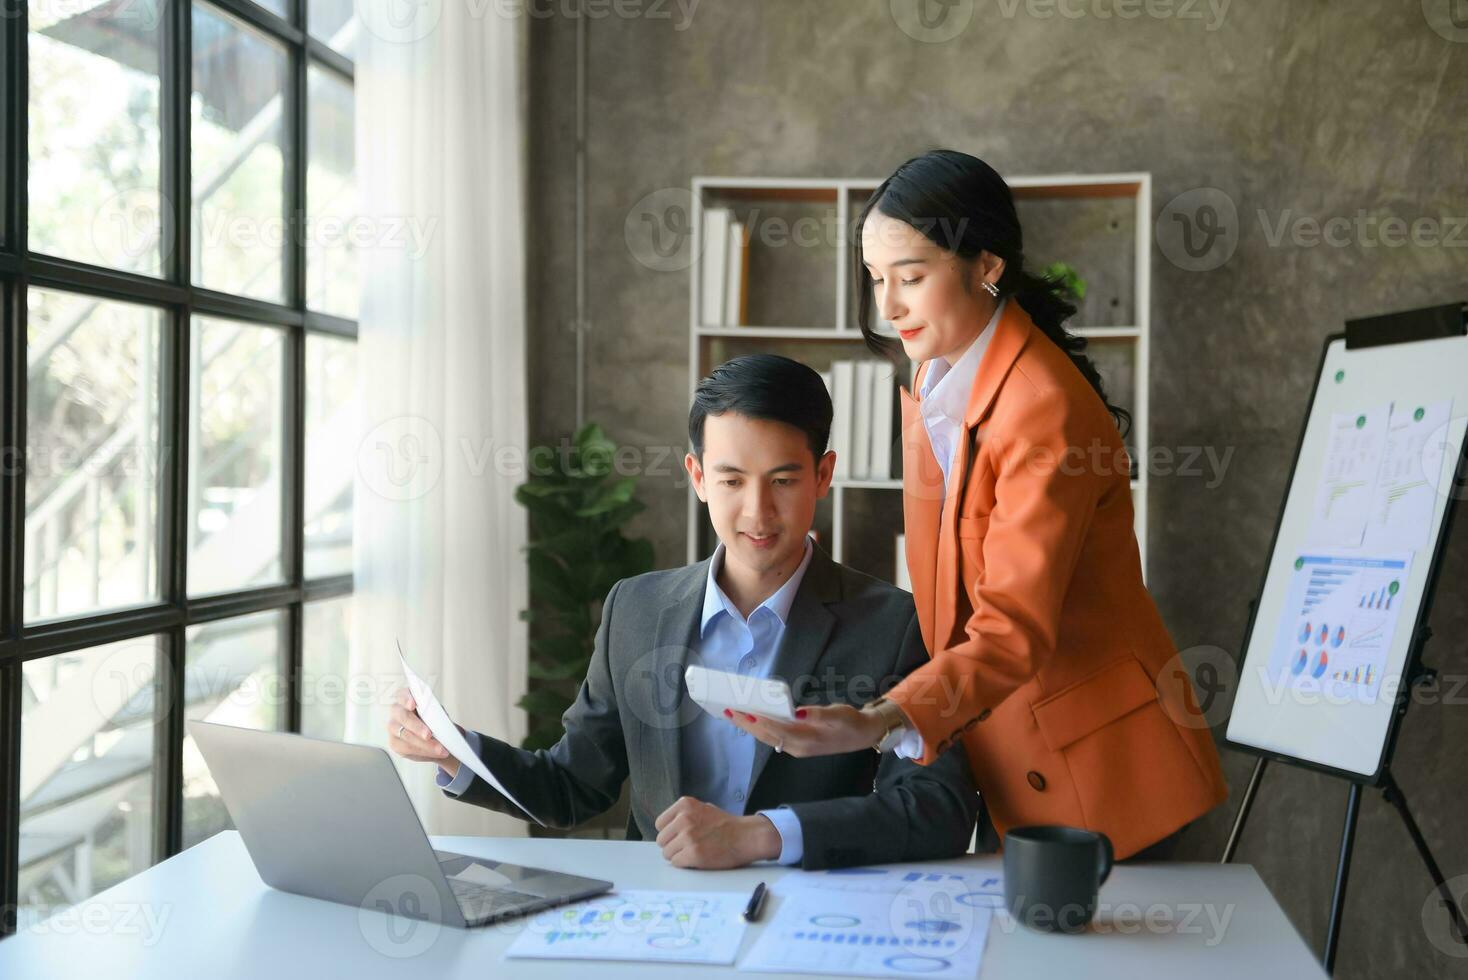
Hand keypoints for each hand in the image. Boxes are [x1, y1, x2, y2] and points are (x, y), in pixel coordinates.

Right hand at [387, 686, 460, 778]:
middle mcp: (396, 711)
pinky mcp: (394, 743)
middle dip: (417, 726)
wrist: (436, 736)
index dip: (406, 699)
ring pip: (405, 735)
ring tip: (439, 748)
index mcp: (406, 698)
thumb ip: (434, 712)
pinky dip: (423, 751)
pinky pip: (406, 748)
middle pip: (403, 717)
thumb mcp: (437, 713)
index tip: (413, 704)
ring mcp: (393, 727)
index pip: (402, 695)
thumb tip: (437, 718)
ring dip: (424, 743)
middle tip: (429, 734)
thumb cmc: (434, 719)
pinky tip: (434, 752)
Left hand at [653, 797, 781, 869]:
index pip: (660, 824)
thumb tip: (667, 828)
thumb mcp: (703, 808)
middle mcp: (684, 819)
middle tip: (688, 847)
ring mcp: (688, 836)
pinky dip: (684, 864)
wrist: (746, 836)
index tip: (679, 836)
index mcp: (684, 805)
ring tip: (694, 852)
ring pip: (667, 853)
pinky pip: (676, 863)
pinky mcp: (694, 853)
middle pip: (662, 840)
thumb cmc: (726, 825)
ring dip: (678, 856)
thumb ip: (684, 815)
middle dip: (672, 845)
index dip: (669, 833)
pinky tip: (697, 859)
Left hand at [723, 703, 886, 756]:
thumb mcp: (838, 715)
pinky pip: (773, 737)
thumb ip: (817, 714)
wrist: (862, 735)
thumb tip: (796, 713)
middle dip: (746, 724)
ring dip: (750, 727)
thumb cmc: (850, 722)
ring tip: (733, 713)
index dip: (761, 720)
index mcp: (808, 739)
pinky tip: (751, 719)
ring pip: (768, 738)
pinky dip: (760, 728)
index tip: (744, 711)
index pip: (778, 729)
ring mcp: (796, 748)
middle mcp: (799, 747)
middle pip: (767, 736)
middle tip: (728, 710)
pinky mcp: (796, 745)